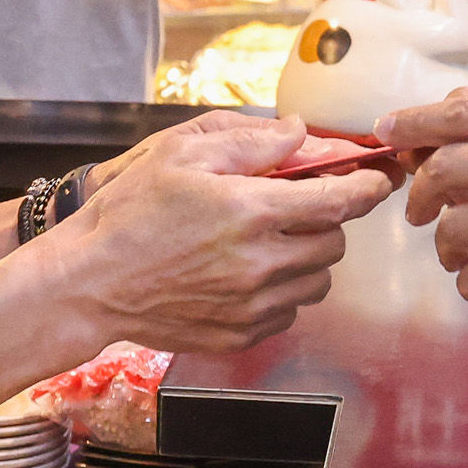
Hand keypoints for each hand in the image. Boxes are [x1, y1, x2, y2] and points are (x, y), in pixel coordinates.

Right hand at [38, 111, 390, 351]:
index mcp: (251, 211)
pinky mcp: (242, 333)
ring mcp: (253, 305)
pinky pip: (290, 312)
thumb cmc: (130, 214)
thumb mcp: (182, 154)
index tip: (377, 179)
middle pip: (335, 243)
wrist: (90, 283)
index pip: (339, 201)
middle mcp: (261, 263)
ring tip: (266, 242)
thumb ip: (251, 142)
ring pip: (317, 281)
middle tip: (295, 208)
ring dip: (306, 258)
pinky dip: (282, 292)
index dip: (366, 187)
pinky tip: (245, 274)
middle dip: (326, 221)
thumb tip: (300, 134)